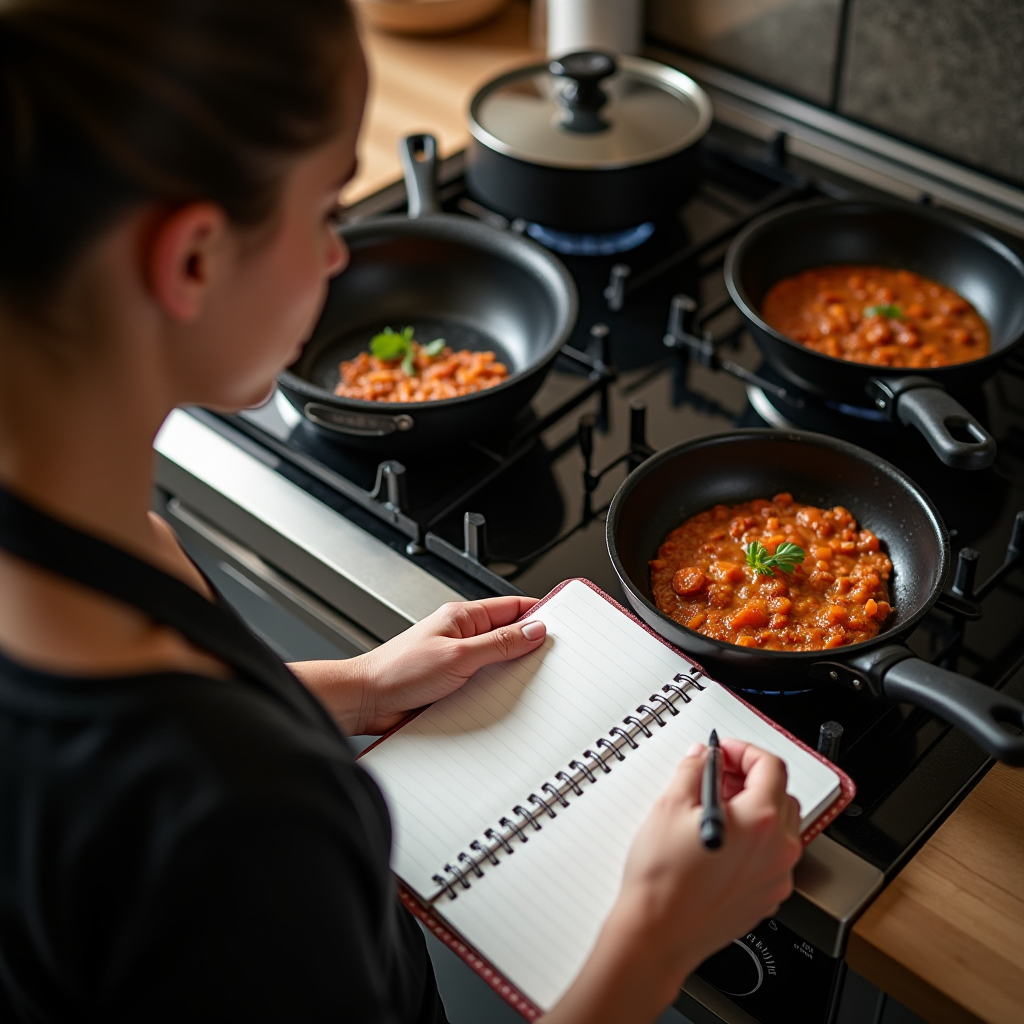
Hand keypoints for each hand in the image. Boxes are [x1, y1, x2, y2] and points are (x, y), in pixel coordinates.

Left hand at [294, 597, 545, 735]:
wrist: (366, 701)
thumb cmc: (396, 671)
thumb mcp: (458, 655)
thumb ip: (499, 644)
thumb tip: (533, 630)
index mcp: (463, 617)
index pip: (512, 607)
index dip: (539, 613)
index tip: (562, 624)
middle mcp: (461, 636)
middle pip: (508, 636)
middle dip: (529, 648)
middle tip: (551, 660)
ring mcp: (457, 661)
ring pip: (498, 663)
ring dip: (511, 674)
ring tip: (528, 684)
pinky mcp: (452, 686)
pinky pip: (484, 685)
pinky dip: (496, 692)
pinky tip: (505, 702)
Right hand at [545, 739, 800, 1023]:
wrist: (657, 935)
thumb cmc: (662, 879)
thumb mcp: (670, 806)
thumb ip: (693, 770)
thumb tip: (703, 757)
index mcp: (759, 821)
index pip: (770, 766)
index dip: (745, 750)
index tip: (724, 751)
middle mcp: (777, 851)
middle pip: (781, 795)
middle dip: (751, 778)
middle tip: (718, 775)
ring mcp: (775, 878)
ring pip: (778, 828)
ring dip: (754, 808)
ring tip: (715, 809)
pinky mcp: (766, 898)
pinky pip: (770, 858)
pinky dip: (753, 841)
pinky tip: (719, 842)